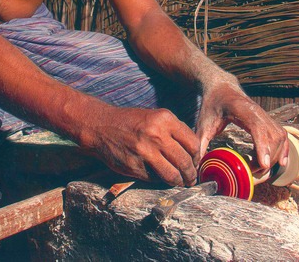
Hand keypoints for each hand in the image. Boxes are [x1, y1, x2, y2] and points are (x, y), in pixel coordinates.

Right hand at [80, 105, 199, 186]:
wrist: (102, 126)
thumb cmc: (131, 122)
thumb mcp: (155, 117)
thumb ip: (174, 131)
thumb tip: (194, 151)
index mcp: (165, 119)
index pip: (193, 143)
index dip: (197, 157)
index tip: (195, 162)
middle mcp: (156, 135)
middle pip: (184, 161)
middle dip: (191, 174)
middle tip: (191, 178)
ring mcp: (145, 152)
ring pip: (172, 175)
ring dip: (179, 182)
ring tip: (180, 182)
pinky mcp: (134, 166)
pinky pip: (155, 179)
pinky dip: (161, 181)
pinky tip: (161, 178)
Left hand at [195, 81, 288, 172]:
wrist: (221, 88)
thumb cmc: (212, 104)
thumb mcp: (203, 123)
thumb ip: (200, 143)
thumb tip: (197, 165)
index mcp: (242, 109)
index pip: (258, 128)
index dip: (262, 146)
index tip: (263, 164)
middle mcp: (258, 111)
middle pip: (272, 136)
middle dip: (267, 157)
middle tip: (252, 172)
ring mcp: (265, 115)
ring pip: (279, 137)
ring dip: (274, 156)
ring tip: (259, 168)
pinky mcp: (269, 120)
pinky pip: (282, 135)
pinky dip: (284, 149)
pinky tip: (281, 162)